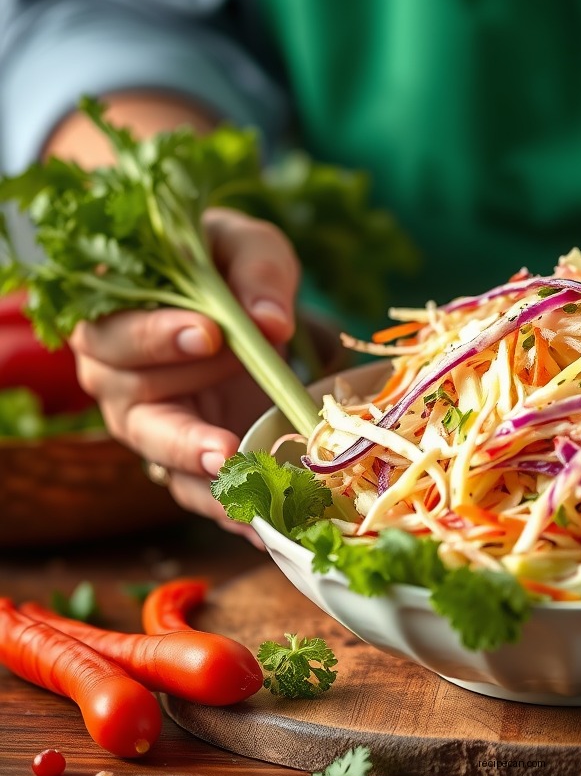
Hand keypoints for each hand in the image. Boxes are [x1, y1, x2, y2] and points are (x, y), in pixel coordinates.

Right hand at [69, 208, 300, 543]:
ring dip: (205, 479)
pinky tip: (263, 527)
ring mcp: (151, 421)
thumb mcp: (246, 247)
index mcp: (114, 315)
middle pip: (131, 407)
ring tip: (246, 495)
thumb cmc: (228, 266)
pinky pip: (197, 490)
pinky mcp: (186, 453)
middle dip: (182, 428)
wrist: (242, 298)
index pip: (113, 332)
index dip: (155, 337)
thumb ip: (256, 273)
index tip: (208, 332)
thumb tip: (272, 321)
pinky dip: (229, 510)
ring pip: (162, 458)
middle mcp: (118, 375)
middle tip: (228, 442)